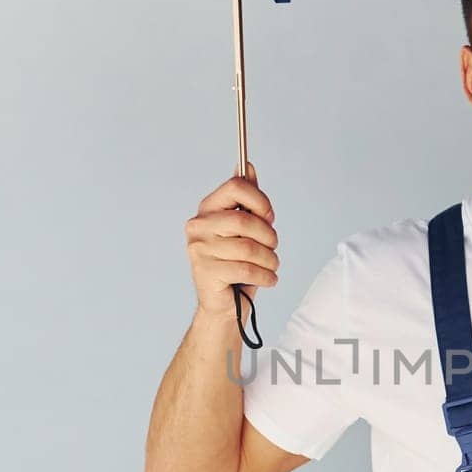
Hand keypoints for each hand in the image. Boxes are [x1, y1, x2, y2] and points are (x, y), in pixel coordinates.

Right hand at [184, 163, 277, 318]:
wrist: (224, 305)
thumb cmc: (236, 264)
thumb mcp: (245, 229)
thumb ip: (246, 199)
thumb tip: (247, 166)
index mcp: (207, 210)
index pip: (235, 186)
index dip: (260, 200)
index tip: (269, 217)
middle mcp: (198, 226)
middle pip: (244, 220)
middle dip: (268, 236)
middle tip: (273, 247)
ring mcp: (199, 249)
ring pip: (249, 248)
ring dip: (270, 260)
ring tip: (271, 266)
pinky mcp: (205, 272)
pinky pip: (246, 269)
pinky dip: (265, 276)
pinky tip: (268, 280)